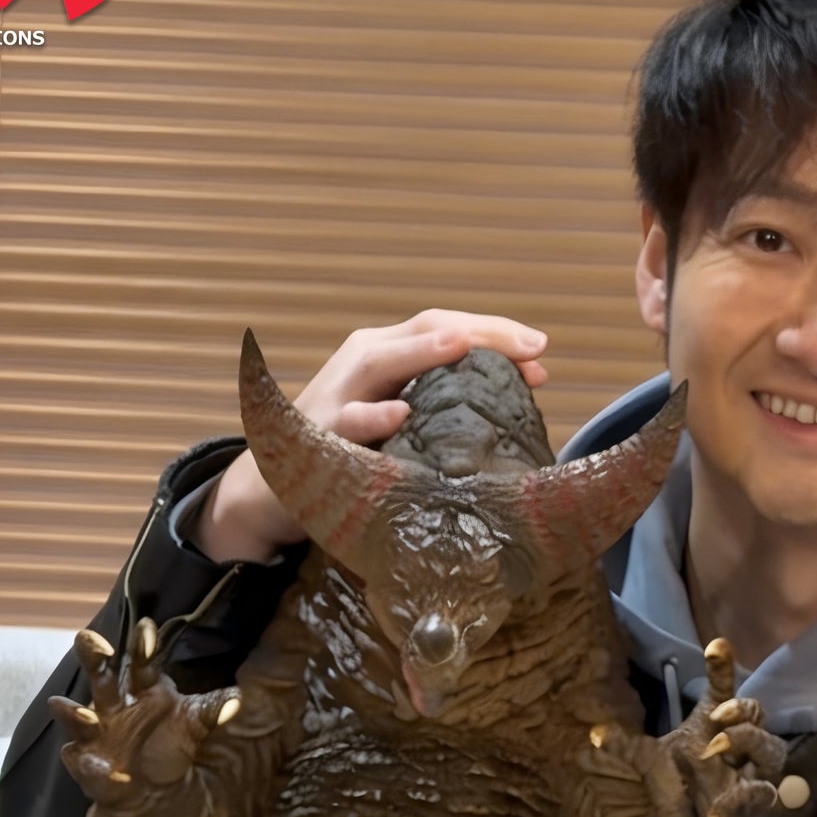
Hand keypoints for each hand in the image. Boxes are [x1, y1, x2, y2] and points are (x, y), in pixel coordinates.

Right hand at [197, 309, 549, 562]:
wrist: (274, 486)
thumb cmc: (352, 449)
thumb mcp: (404, 418)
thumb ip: (451, 403)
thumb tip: (525, 392)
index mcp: (391, 355)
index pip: (450, 329)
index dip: (496, 334)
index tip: (542, 352)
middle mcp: (364, 362)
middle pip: (427, 330)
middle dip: (479, 335)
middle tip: (530, 347)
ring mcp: (336, 393)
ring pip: (381, 361)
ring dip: (422, 352)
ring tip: (463, 346)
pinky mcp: (314, 433)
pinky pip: (344, 420)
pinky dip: (371, 414)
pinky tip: (400, 413)